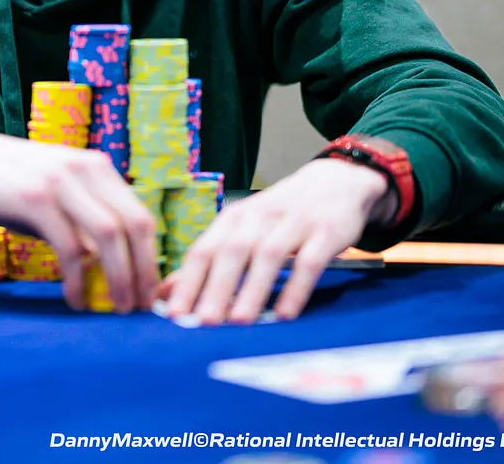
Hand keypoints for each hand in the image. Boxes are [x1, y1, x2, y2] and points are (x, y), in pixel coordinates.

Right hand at [0, 133, 159, 312]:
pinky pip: (69, 246)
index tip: (149, 292)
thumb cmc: (12, 186)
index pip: (140, 216)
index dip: (150, 258)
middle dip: (142, 272)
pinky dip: (78, 278)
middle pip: (134, 226)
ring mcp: (60, 181)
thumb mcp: (58, 194)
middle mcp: (85, 168)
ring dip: (118, 278)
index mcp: (97, 168)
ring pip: (108, 235)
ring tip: (115, 307)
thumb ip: (85, 219)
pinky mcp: (35, 198)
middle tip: (139, 307)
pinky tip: (75, 298)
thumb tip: (116, 267)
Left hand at [158, 158, 388, 324]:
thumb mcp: (243, 228)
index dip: (188, 281)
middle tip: (203, 322)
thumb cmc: (279, 214)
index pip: (204, 250)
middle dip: (215, 288)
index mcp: (233, 218)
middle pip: (231, 252)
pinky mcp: (325, 232)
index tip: (174, 313)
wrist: (335, 182)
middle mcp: (258, 217)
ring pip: (268, 256)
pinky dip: (296, 288)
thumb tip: (168, 292)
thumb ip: (211, 259)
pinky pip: (309, 262)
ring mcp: (293, 222)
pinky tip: (286, 314)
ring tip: (238, 322)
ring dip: (252, 289)